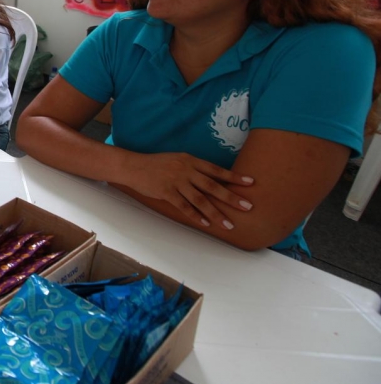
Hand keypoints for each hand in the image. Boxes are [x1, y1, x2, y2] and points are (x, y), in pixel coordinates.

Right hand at [120, 152, 253, 229]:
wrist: (133, 166)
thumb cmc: (156, 164)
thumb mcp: (177, 160)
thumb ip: (193, 168)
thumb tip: (212, 179)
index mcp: (190, 160)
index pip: (216, 170)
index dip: (234, 177)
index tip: (251, 182)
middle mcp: (185, 170)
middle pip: (212, 186)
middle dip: (231, 197)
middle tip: (247, 206)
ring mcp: (176, 181)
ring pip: (200, 199)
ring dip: (216, 213)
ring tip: (228, 224)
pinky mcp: (166, 192)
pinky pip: (183, 206)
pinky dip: (195, 215)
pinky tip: (206, 223)